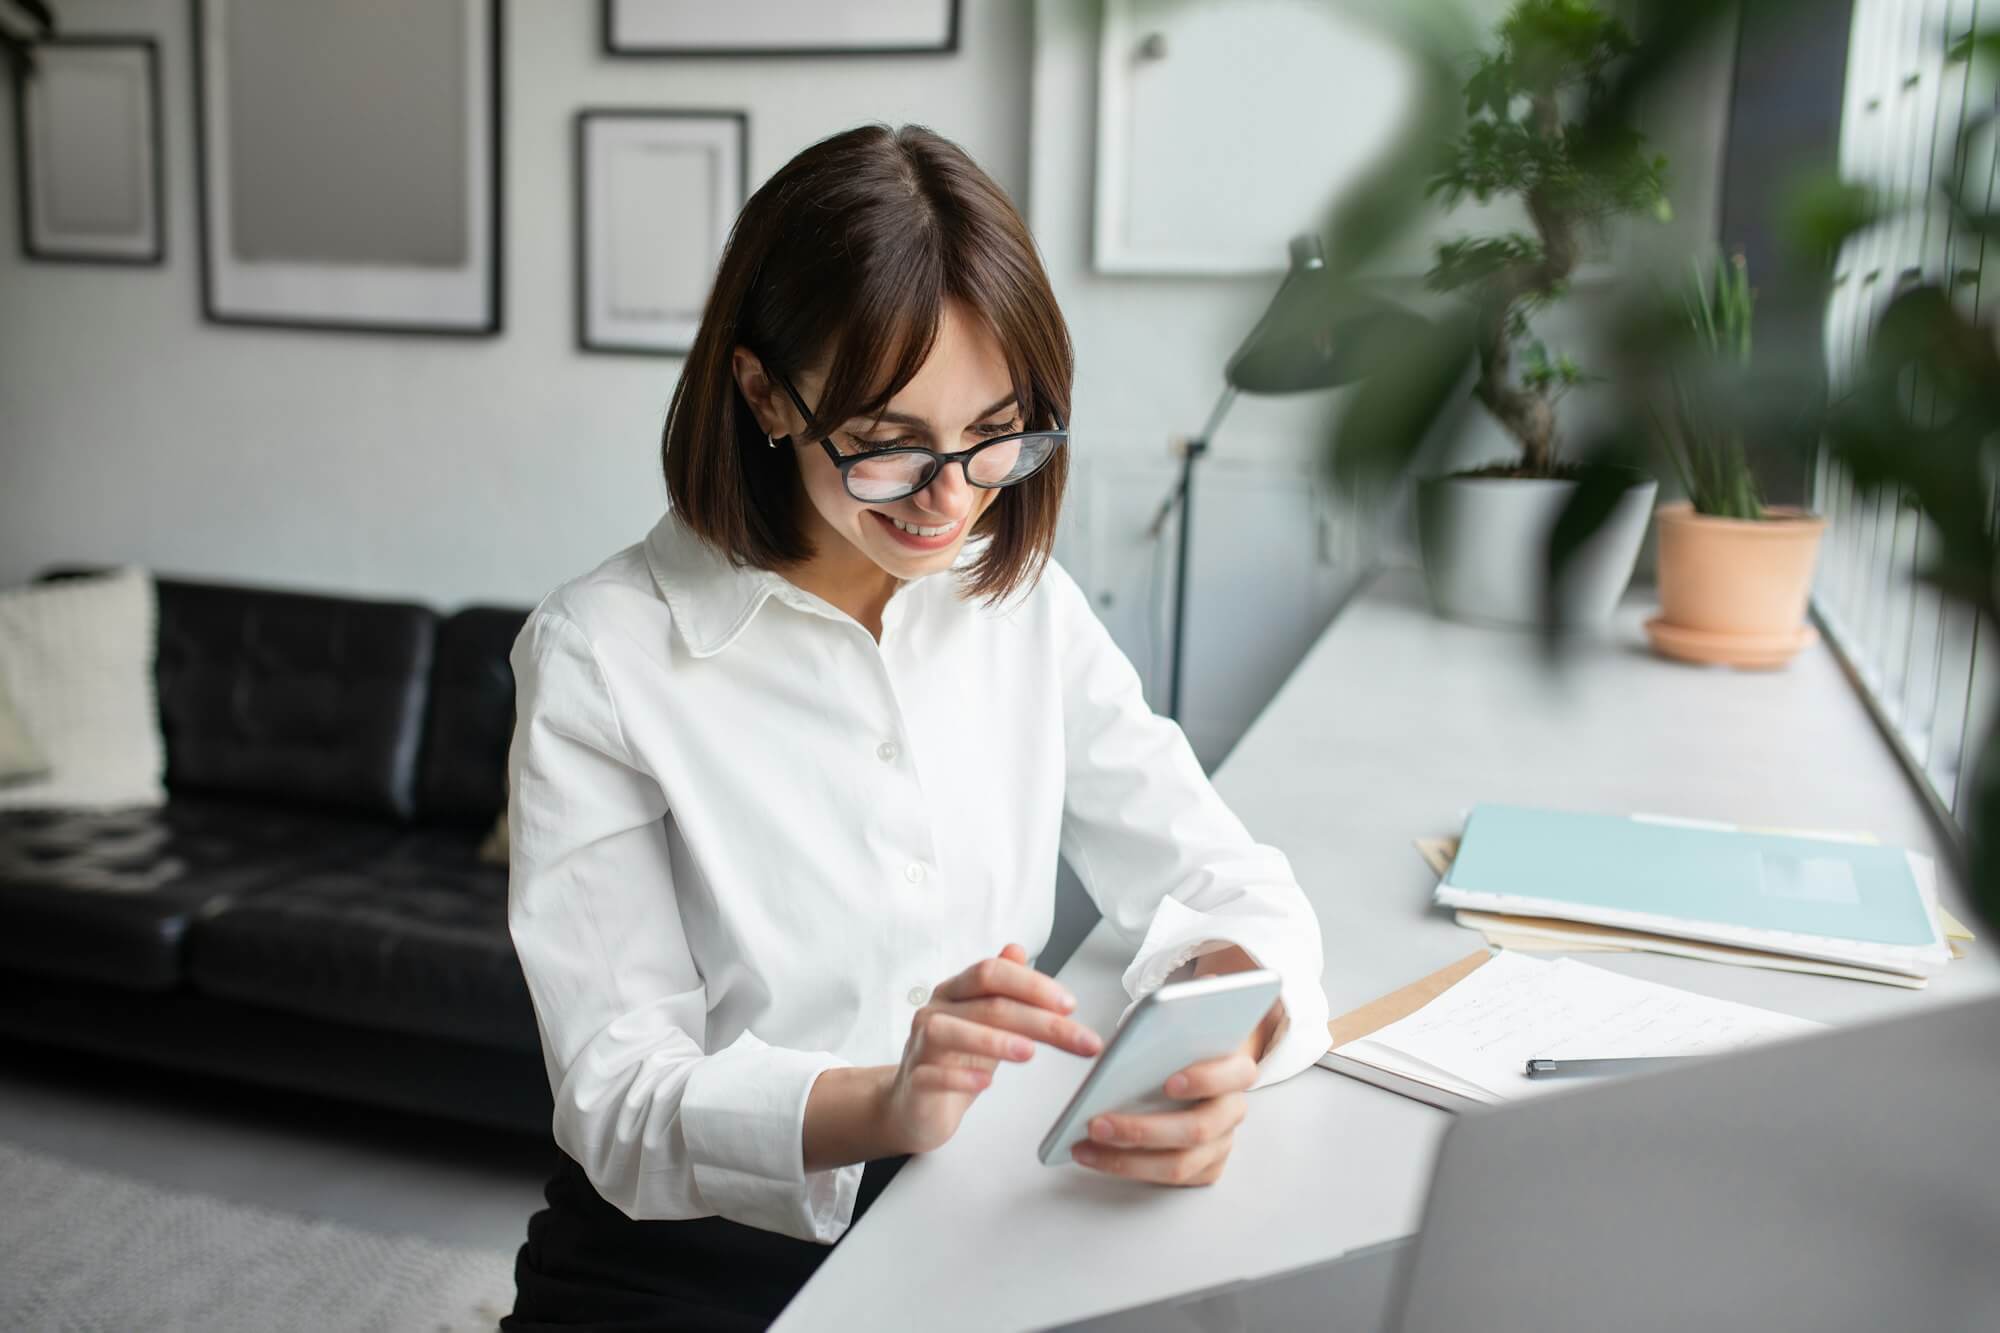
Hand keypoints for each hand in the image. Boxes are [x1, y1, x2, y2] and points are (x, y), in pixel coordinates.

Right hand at [882, 942, 1104, 1154]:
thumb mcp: (985, 1021)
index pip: (992, 974)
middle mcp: (936, 1010)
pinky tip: (985, 1081)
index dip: (1032, 985)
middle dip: (1040, 1020)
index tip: (1070, 1005)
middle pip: (988, 1004)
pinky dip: (960, 1077)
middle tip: (1080, 1039)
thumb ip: (1003, 988)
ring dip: (994, 1041)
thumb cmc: (955, 1058)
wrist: (914, 1103)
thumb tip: (1018, 950)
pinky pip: (931, 1074)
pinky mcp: (914, 1081)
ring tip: (1029, 1053)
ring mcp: (921, 1045)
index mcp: (956, 991)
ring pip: (951, 1032)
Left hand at [1067, 1047, 1254, 1185]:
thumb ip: (1159, 1045)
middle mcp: (1232, 1110)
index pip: (1234, 1076)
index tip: (1168, 1082)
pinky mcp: (1206, 1168)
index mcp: (1236, 1071)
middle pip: (1197, 1130)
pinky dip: (1128, 1168)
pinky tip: (1095, 1155)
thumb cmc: (1179, 1051)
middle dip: (1142, 1130)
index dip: (1203, 1080)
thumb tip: (1115, 1061)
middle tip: (1097, 1124)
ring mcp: (1222, 1143)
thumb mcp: (1174, 1037)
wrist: (1195, 1070)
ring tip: (1085, 1147)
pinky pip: (1169, 1179)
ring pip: (1179, 1165)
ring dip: (1126, 1160)